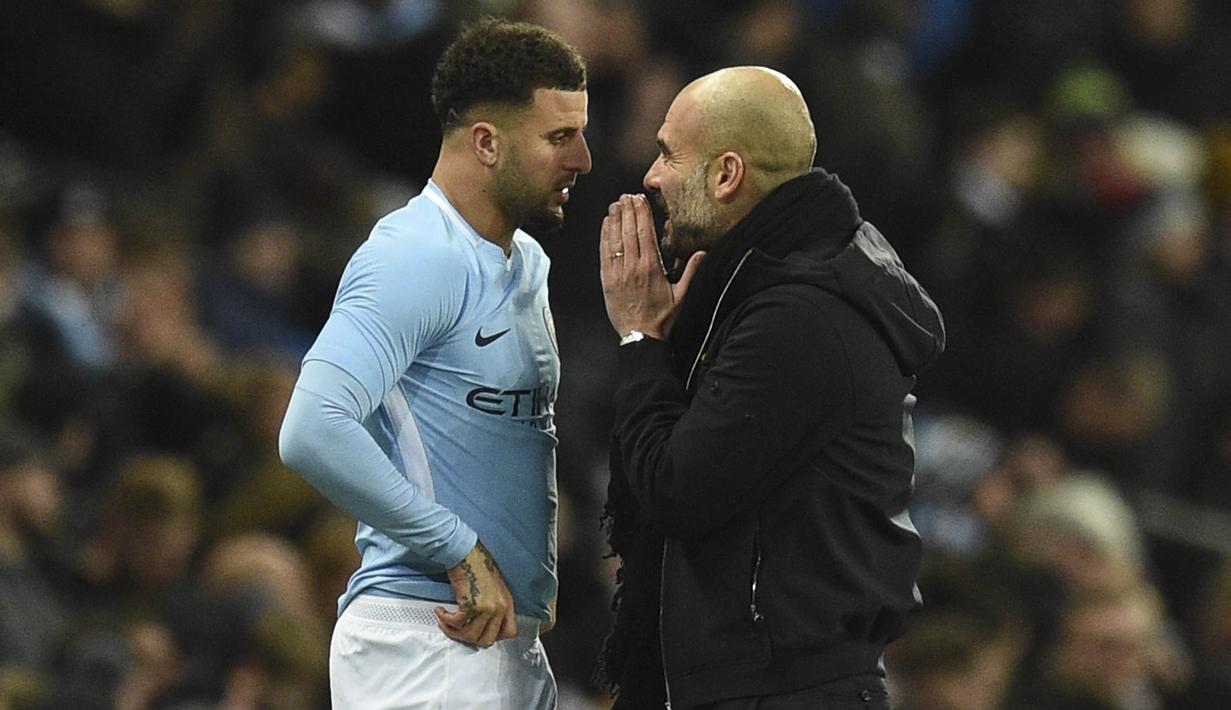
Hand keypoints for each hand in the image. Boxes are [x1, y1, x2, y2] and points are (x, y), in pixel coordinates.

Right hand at [435, 540, 516, 646]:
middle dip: (469, 639)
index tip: (479, 633)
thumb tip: (484, 623)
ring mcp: (487, 608)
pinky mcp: (471, 605)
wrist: (466, 552)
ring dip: (454, 632)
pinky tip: (441, 612)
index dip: (493, 636)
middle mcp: (500, 607)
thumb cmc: (477, 565)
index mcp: (507, 603)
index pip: (509, 632)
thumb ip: (494, 606)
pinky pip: (456, 623)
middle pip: (487, 640)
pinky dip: (445, 620)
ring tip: (446, 622)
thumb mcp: (494, 588)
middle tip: (459, 631)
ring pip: (470, 636)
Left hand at [600, 194, 703, 338]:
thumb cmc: (661, 318)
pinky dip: (605, 236)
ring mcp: (618, 273)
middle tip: (627, 196)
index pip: (646, 233)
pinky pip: (604, 253)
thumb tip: (701, 252)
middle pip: (629, 231)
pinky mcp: (607, 280)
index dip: (642, 213)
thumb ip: (691, 272)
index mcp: (652, 268)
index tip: (640, 199)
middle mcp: (633, 267)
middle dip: (628, 211)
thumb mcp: (681, 296)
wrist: (640, 337)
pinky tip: (606, 224)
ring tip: (616, 204)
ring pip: (615, 239)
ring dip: (615, 219)